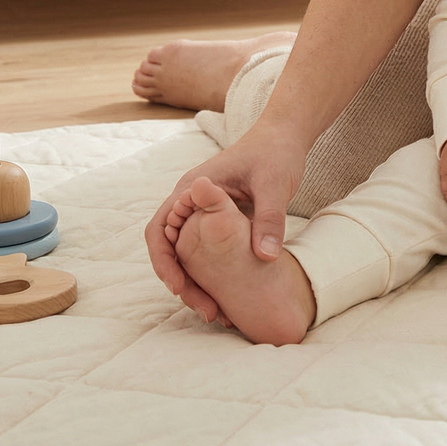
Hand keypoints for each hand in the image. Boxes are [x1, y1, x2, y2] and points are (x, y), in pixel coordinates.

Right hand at [145, 119, 306, 322]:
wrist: (286, 135)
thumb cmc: (276, 152)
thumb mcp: (275, 184)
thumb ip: (269, 218)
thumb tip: (266, 258)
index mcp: (191, 189)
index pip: (160, 229)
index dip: (165, 261)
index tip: (180, 287)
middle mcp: (190, 201)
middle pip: (169, 248)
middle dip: (181, 281)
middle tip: (207, 309)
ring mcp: (202, 211)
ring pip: (186, 253)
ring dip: (196, 281)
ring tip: (217, 310)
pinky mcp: (218, 220)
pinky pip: (204, 250)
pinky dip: (210, 273)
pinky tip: (228, 294)